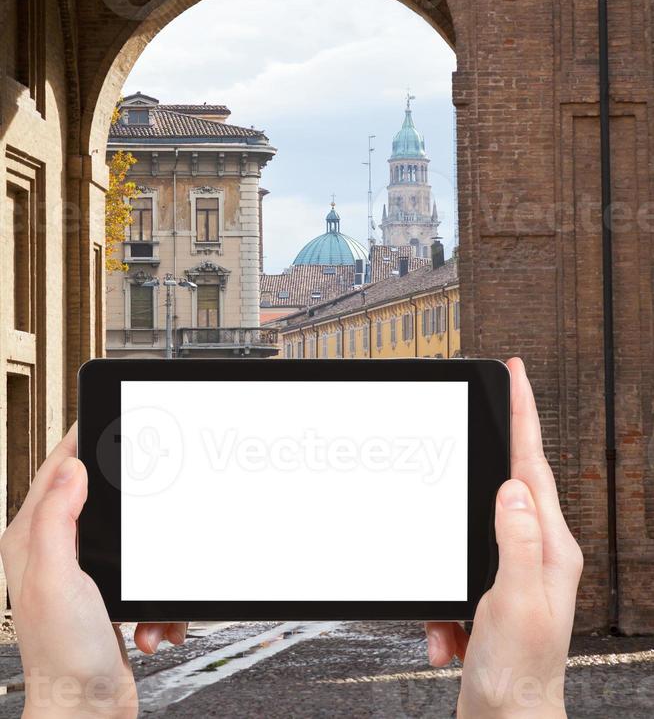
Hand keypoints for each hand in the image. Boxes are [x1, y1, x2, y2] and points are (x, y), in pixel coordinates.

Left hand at [0, 424, 187, 718]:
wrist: (87, 713)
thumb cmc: (63, 657)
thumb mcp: (57, 578)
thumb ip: (57, 519)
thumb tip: (71, 469)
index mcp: (32, 541)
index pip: (54, 472)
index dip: (77, 441)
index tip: (100, 417)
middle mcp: (54, 554)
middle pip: (96, 498)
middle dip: (130, 506)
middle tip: (150, 495)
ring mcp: (82, 575)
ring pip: (129, 538)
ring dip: (151, 566)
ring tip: (147, 599)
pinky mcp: (108, 597)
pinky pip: (145, 576)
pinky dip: (157, 601)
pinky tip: (150, 623)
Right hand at [425, 358, 583, 717]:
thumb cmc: (520, 675)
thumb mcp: (514, 602)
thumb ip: (515, 540)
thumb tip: (511, 486)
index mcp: (551, 548)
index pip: (532, 465)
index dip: (524, 415)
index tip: (516, 375)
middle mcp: (537, 554)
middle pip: (505, 487)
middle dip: (483, 467)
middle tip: (474, 427)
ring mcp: (514, 574)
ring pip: (470, 534)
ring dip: (449, 572)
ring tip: (451, 620)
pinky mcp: (490, 595)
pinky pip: (455, 577)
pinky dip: (441, 607)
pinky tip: (447, 639)